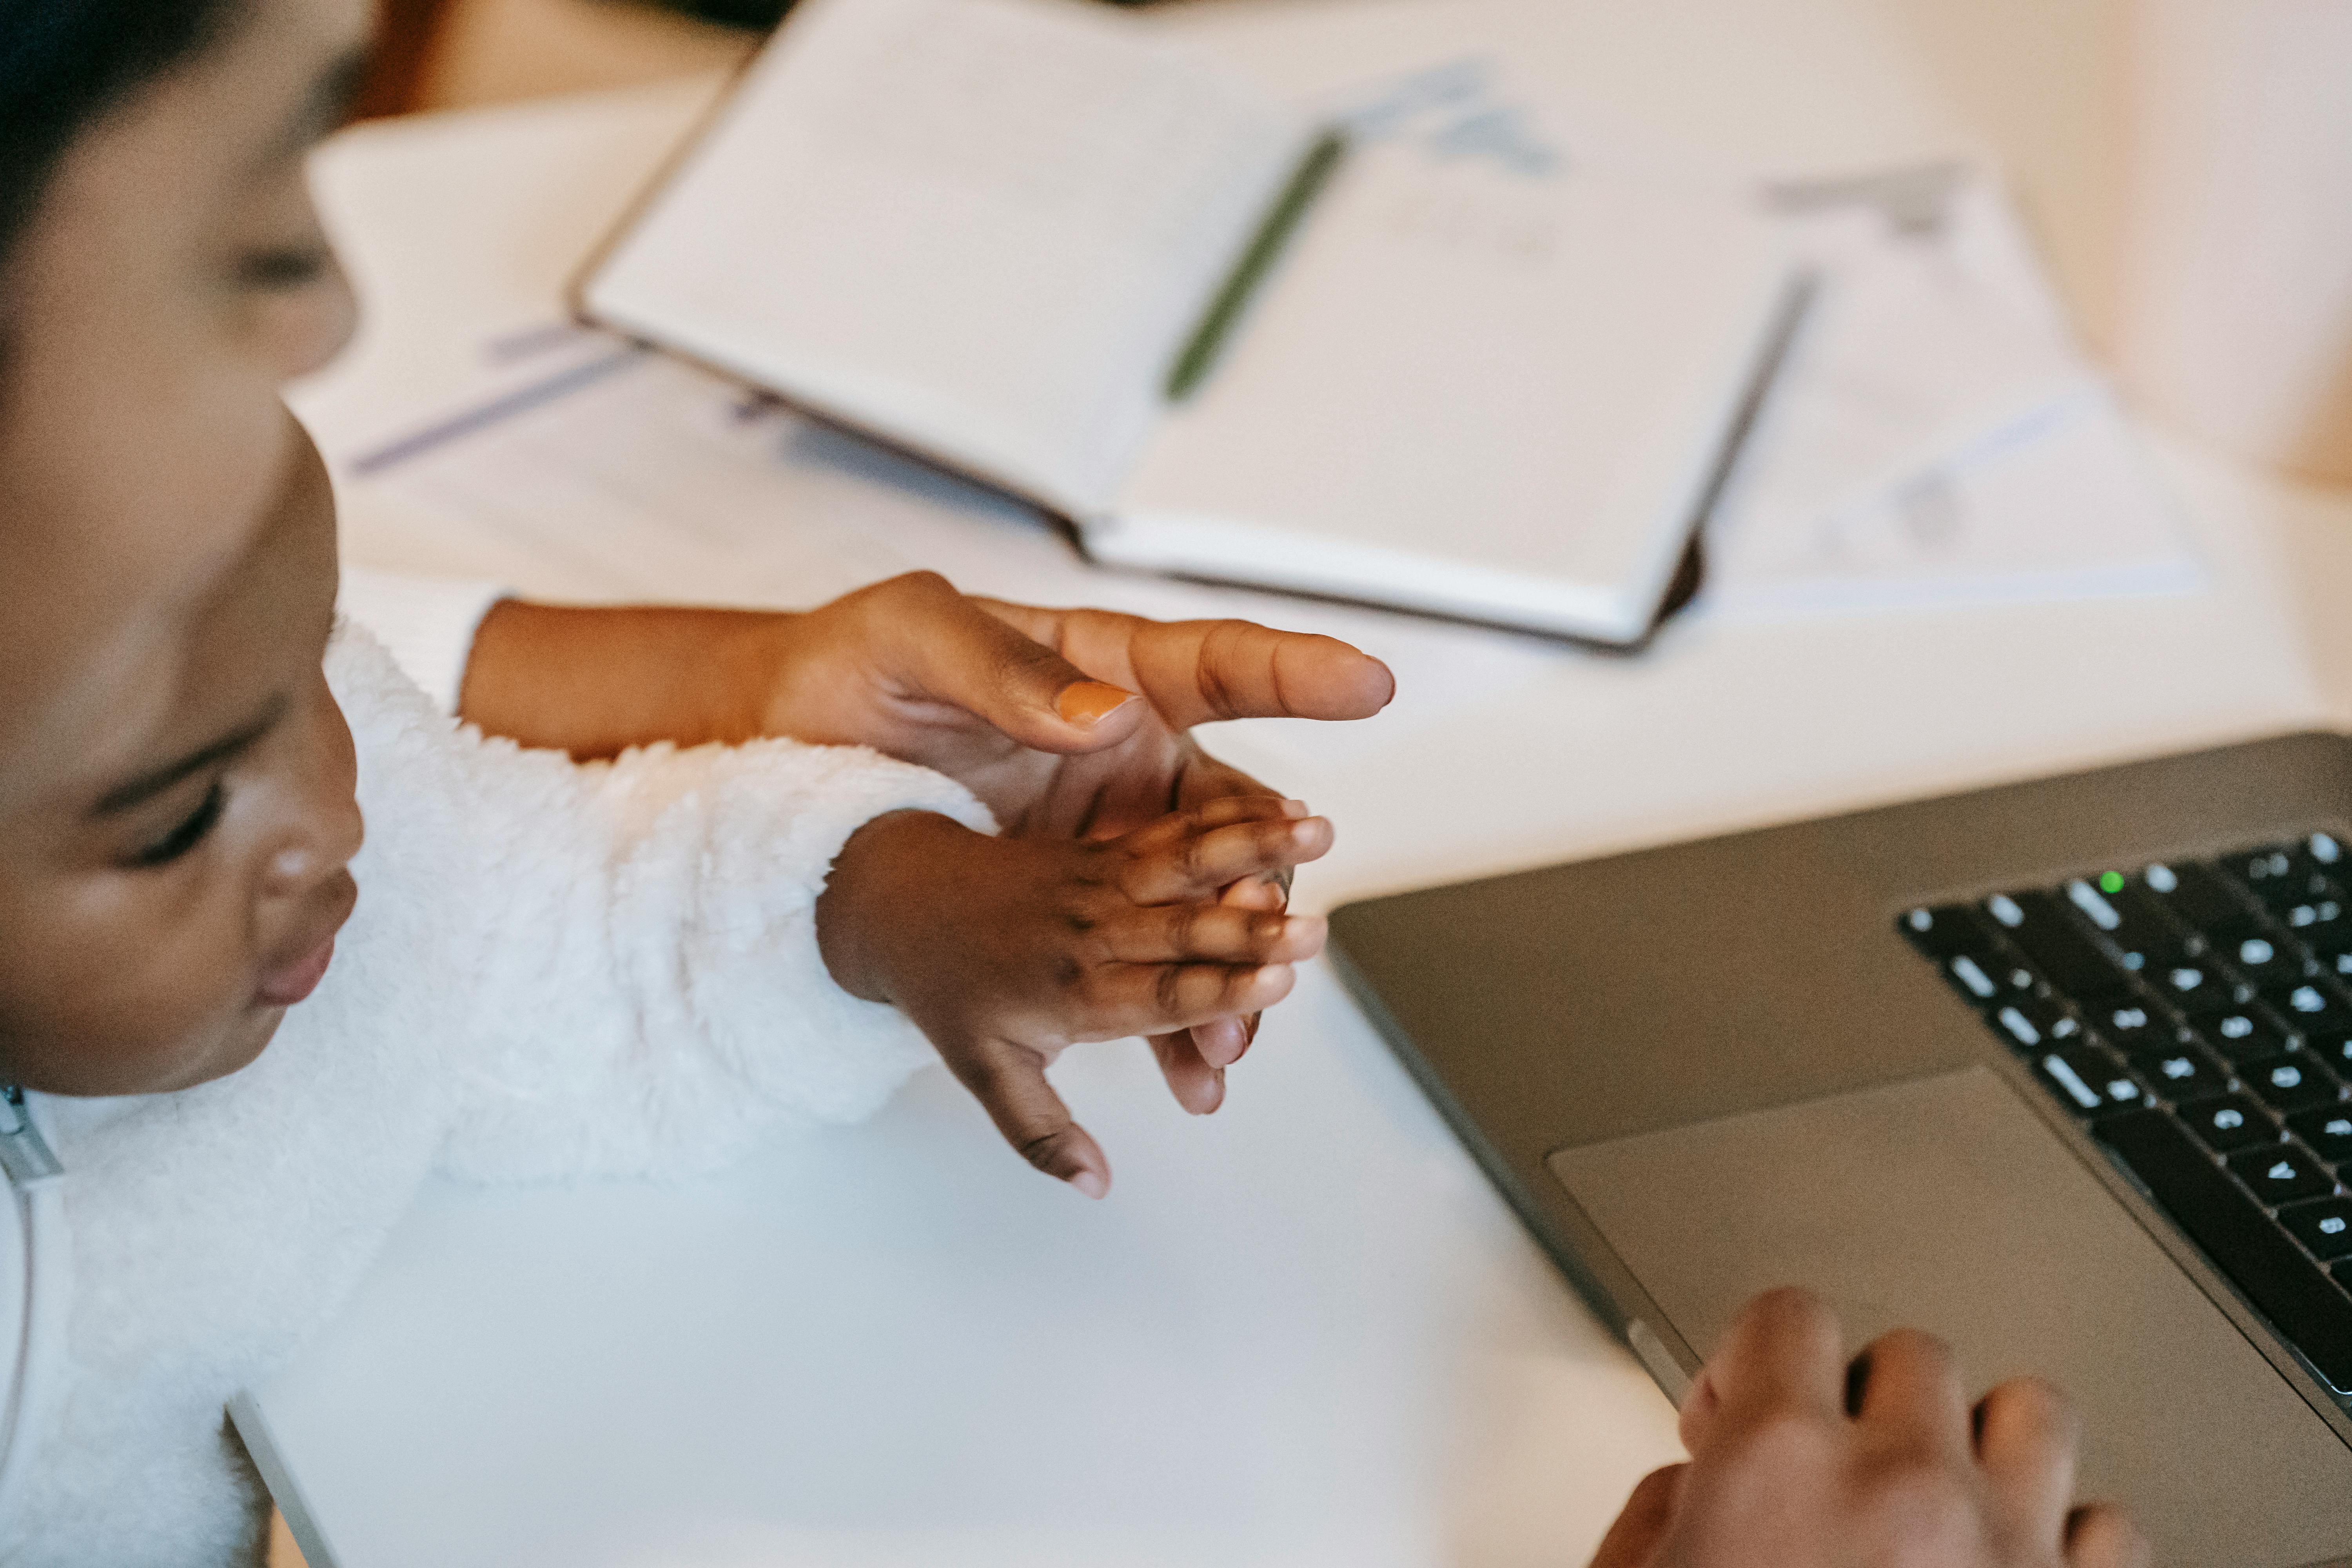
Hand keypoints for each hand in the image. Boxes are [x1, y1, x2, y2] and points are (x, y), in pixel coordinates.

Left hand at [462, 572, 1394, 1101]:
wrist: (781, 755)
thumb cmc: (848, 668)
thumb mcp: (907, 639)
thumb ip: (1003, 670)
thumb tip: (1102, 715)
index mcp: (1101, 671)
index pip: (1217, 662)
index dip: (1297, 667)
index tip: (1367, 679)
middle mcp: (1126, 750)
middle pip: (1235, 816)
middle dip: (1266, 889)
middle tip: (1283, 941)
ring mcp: (1108, 824)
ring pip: (1205, 903)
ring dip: (1228, 975)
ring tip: (1226, 1045)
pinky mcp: (1078, 889)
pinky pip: (1149, 953)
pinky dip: (1173, 1012)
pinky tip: (1186, 1064)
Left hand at [814, 796, 1334, 1194]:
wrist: (901, 902)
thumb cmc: (951, 994)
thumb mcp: (986, 1075)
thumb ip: (1042, 1134)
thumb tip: (1095, 1186)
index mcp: (1072, 995)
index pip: (1161, 997)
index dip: (1221, 992)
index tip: (1276, 984)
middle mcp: (1093, 935)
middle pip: (1184, 932)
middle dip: (1252, 931)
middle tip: (1313, 929)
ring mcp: (1101, 884)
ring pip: (1187, 865)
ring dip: (1255, 850)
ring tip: (1318, 833)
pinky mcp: (1106, 850)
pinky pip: (1171, 830)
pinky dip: (1229, 818)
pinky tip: (1282, 808)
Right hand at [1588, 1289, 2147, 1567]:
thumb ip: (1656, 1515)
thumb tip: (1691, 1486)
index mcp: (1778, 1463)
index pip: (1788, 1314)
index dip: (1756, 1356)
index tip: (1744, 1402)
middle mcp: (1900, 1488)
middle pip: (1913, 1353)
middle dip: (1868, 1403)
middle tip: (1833, 1470)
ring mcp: (2004, 1551)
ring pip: (2033, 1412)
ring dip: (1985, 1446)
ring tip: (1943, 1494)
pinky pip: (2113, 1528)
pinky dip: (2070, 1539)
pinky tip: (2020, 1561)